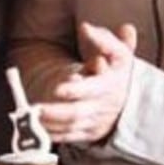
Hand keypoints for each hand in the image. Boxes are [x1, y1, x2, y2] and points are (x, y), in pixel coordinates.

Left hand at [38, 21, 136, 142]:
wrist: (133, 98)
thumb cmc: (119, 70)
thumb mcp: (119, 52)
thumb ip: (104, 39)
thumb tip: (86, 27)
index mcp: (109, 84)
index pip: (91, 89)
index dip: (75, 90)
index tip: (58, 88)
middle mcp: (102, 105)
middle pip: (77, 112)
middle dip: (55, 111)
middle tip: (35, 108)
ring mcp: (96, 121)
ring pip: (71, 126)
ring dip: (49, 123)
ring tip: (30, 118)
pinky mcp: (91, 133)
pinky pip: (70, 137)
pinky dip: (53, 135)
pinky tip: (37, 129)